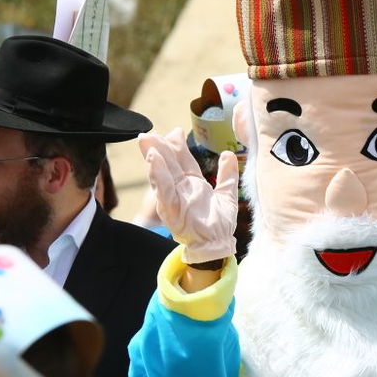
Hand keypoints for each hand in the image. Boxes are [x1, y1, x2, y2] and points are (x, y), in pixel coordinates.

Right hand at [139, 128, 239, 264]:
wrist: (217, 245)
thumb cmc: (219, 223)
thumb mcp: (226, 195)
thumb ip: (227, 175)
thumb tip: (229, 154)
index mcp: (192, 184)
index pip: (182, 161)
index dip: (178, 146)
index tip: (175, 131)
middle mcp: (181, 189)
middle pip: (169, 163)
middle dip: (159, 146)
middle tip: (150, 132)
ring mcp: (174, 198)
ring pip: (162, 173)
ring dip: (154, 156)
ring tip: (147, 140)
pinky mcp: (171, 209)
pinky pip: (163, 189)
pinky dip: (157, 174)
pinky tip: (152, 159)